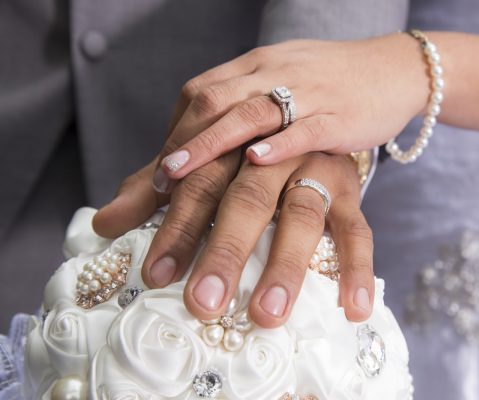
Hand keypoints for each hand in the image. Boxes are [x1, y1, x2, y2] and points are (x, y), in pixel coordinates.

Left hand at [94, 153, 373, 326]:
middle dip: (223, 249)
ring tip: (266, 312)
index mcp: (231, 129)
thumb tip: (104, 223)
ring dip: (284, 264)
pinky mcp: (351, 182)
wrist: (330, 88)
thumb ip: (161, 183)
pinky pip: (357, 227)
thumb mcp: (209, 149)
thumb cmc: (255, 135)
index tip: (157, 272)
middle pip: (244, 194)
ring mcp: (316, 161)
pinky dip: (354, 266)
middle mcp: (274, 143)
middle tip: (203, 302)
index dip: (176, 222)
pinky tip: (350, 306)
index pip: (198, 176)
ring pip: (301, 212)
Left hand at [148, 34, 427, 191]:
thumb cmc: (331, 84)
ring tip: (180, 174)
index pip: (201, 92)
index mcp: (255, 67)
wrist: (393, 68)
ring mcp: (305, 93)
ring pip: (250, 113)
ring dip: (210, 144)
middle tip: (157, 180)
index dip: (175, 130)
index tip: (158, 168)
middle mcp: (273, 74)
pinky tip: (256, 161)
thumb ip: (245, 109)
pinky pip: (304, 127)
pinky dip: (279, 143)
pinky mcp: (337, 115)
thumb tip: (205, 145)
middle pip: (214, 101)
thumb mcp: (282, 85)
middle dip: (181, 141)